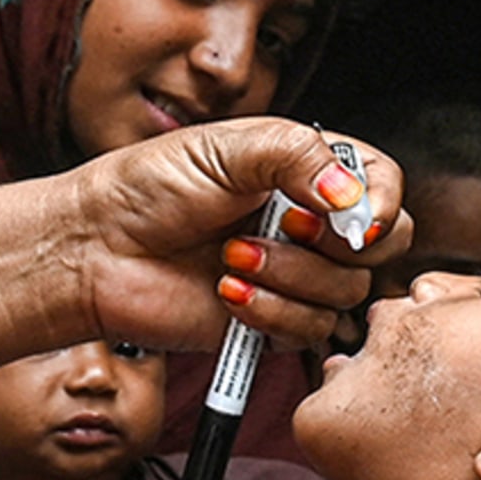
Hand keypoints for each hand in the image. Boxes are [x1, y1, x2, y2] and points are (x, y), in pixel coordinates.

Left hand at [67, 118, 409, 350]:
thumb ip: (300, 157)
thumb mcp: (227, 147)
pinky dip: (270, 312)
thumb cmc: (150, 187)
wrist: (98, 248)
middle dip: (336, 244)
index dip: (380, 203)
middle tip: (287, 227)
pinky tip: (225, 291)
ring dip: (289, 276)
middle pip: (382, 246)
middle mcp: (307, 223)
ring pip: (346, 294)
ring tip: (231, 255)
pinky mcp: (272, 322)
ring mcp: (293, 275)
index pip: (382, 183)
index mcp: (303, 170)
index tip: (356, 217)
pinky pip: (309, 332)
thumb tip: (354, 201)